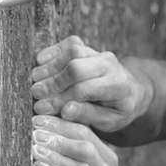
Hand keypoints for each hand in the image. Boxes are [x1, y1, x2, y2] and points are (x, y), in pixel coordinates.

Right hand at [31, 36, 151, 132]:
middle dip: (53, 82)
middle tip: (34, 94)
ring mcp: (99, 53)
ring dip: (50, 67)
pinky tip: (39, 62)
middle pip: (76, 68)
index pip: (83, 90)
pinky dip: (54, 52)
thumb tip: (65, 111)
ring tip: (34, 82)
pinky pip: (70, 44)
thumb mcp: (108, 121)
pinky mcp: (89, 47)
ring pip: (72, 53)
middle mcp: (109, 64)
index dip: (60, 100)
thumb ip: (87, 115)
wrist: (130, 91)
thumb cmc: (117, 111)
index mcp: (117, 85)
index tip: (42, 109)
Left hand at [32, 116, 120, 165]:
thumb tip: (45, 130)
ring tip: (33, 146)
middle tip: (33, 128)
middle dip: (57, 133)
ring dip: (54, 154)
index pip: (85, 132)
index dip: (60, 122)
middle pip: (84, 145)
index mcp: (107, 161)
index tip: (37, 116)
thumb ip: (75, 154)